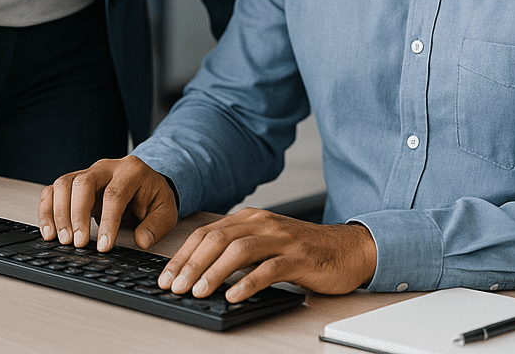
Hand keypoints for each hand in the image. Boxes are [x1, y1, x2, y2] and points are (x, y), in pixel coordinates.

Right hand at [38, 155, 177, 251]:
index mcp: (132, 170)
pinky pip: (54, 190)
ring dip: (58, 212)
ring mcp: (88, 172)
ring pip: (64, 183)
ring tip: (61, 240)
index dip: (108, 221)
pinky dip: (47, 209)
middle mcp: (107, 167)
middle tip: (77, 243)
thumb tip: (142, 241)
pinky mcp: (75, 182)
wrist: (146, 183)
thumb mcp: (166, 210)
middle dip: (78, 214)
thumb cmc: (153, 197)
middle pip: (84, 183)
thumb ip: (156, 225)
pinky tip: (49, 231)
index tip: (103, 246)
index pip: (115, 193)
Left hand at [156, 207, 376, 302]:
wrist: (348, 249)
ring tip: (198, 291)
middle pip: (218, 239)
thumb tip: (201, 272)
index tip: (166, 276)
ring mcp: (281, 239)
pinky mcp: (299, 257)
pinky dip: (248, 283)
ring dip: (214, 272)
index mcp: (250, 218)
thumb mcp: (266, 244)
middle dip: (192, 264)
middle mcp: (263, 223)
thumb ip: (239, 251)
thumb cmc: (303, 251)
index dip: (184, 254)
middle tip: (174, 286)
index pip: (207, 233)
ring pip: (239, 251)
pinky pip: (269, 269)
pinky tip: (234, 296)